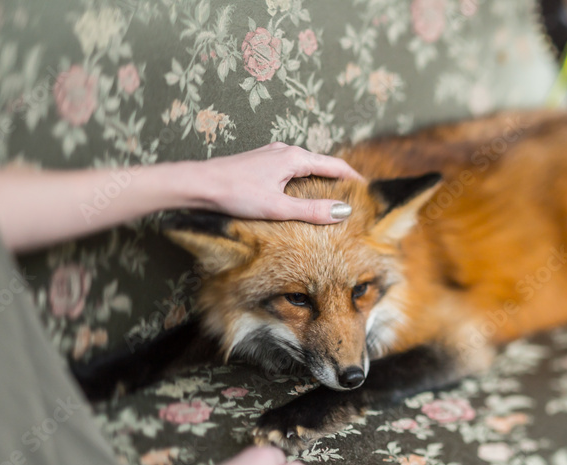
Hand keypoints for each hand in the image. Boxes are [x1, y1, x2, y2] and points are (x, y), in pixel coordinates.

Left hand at [195, 142, 363, 224]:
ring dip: (320, 179)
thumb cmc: (235, 193)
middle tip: (353, 196)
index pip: (334, 165)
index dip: (353, 177)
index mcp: (294, 157)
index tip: (368, 190)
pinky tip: (300, 194)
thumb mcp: (278, 207)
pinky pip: (291, 169)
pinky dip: (304, 180)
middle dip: (339, 179)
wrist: (198, 185)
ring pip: (305, 166)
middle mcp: (285, 150)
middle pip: (321, 163)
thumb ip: (312, 211)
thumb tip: (342, 212)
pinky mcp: (261, 163)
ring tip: (331, 197)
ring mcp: (271, 154)